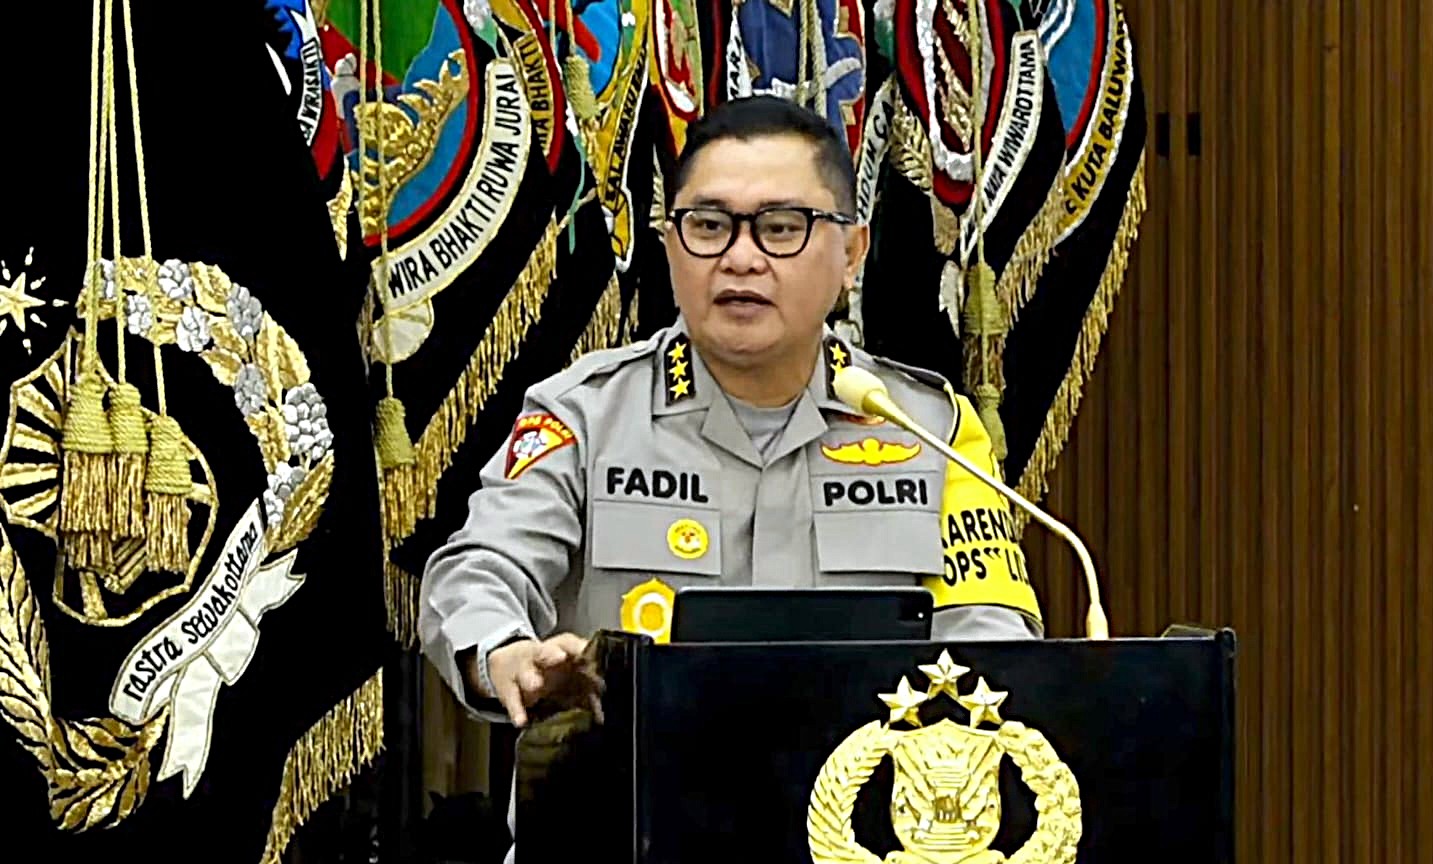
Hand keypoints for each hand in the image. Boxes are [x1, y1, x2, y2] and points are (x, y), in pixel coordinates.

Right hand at [480, 633, 602, 726]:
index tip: (589, 652)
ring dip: (531, 678)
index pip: (569, 643)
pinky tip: (521, 720)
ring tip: (535, 685)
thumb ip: (588, 686)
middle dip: (552, 653)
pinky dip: (517, 710)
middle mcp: (539, 655)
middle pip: (545, 651)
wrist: (507, 664)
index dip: (579, 647)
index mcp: (558, 648)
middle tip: (559, 657)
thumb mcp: (567, 671)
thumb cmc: (548, 669)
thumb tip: (608, 708)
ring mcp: (521, 670)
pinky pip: (512, 700)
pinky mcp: (508, 688)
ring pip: (526, 671)